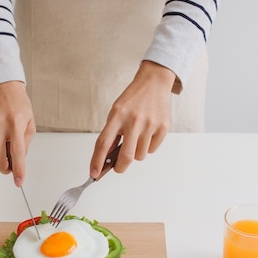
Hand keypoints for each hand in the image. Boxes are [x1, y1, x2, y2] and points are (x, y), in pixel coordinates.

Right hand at [0, 81, 35, 185]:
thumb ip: (24, 144)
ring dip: (2, 154)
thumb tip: (17, 161)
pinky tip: (1, 132)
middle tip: (11, 169)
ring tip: (8, 140)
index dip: (18, 169)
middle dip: (5, 168)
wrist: (3, 88)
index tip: (19, 181)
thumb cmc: (19, 105)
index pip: (16, 152)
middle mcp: (0, 125)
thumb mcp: (29, 124)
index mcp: (15, 123)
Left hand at [89, 61, 174, 177]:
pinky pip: (152, 150)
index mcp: (117, 115)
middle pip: (126, 156)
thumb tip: (106, 158)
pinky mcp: (163, 127)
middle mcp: (133, 120)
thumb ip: (112, 134)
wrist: (153, 83)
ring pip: (140, 156)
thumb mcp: (116, 112)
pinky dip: (147, 147)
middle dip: (120, 167)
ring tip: (136, 138)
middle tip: (117, 168)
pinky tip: (147, 133)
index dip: (97, 161)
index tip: (94, 174)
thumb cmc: (132, 100)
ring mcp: (150, 124)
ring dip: (136, 153)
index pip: (104, 143)